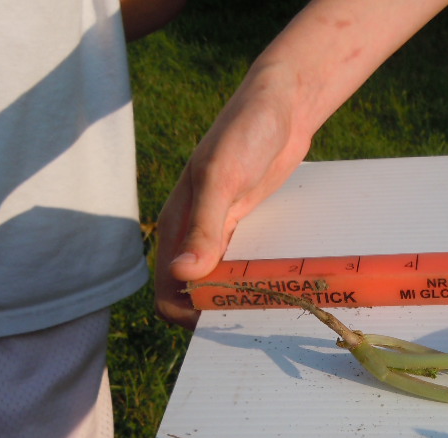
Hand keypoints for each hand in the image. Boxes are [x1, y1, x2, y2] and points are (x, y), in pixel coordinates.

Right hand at [154, 66, 310, 328]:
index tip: (226, 321)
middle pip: (193, 298)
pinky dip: (253, 282)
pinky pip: (241, 268)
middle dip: (217, 315)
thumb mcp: (222, 178)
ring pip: (219, 286)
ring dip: (238, 302)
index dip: (188, 317)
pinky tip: (279, 286)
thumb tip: (183, 275)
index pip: (167, 295)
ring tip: (272, 309)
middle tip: (257, 318)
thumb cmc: (245, 133)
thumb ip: (204, 226)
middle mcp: (193, 237)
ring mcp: (219, 234)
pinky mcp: (243, 229)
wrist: (279, 107)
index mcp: (176, 229)